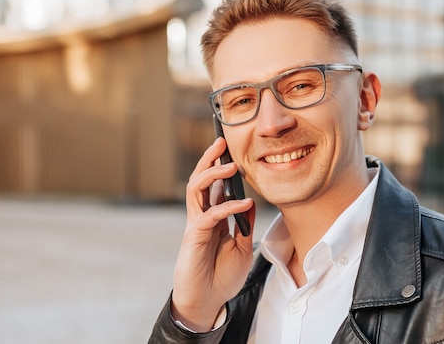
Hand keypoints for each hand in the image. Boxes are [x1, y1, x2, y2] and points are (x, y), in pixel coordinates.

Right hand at [171, 137, 254, 331]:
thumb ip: (243, 225)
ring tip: (228, 165)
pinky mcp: (193, 237)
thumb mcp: (241, 248)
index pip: (214, 186)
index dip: (220, 166)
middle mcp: (201, 216)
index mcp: (211, 217)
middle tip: (220, 142)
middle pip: (200, 180)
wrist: (207, 301)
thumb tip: (250, 202)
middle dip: (208, 159)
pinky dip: (226, 207)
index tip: (232, 150)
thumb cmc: (221, 275)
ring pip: (196, 189)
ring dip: (211, 174)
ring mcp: (195, 225)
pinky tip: (243, 203)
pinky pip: (209, 216)